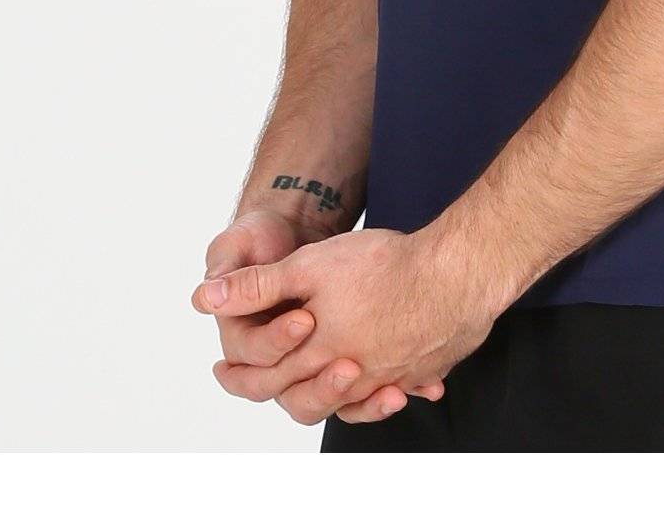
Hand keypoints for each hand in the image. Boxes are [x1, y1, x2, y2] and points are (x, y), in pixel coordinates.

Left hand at [192, 220, 497, 424]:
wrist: (459, 272)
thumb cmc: (385, 267)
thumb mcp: (310, 265)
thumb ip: (258, 286)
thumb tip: (204, 299)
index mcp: (319, 354)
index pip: (268, 378)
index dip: (241, 377)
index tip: (224, 375)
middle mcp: (354, 376)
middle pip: (307, 397)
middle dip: (280, 389)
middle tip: (256, 382)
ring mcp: (391, 377)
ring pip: (352, 399)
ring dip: (333, 395)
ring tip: (325, 382)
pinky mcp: (423, 368)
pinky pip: (398, 385)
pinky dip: (387, 387)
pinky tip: (391, 378)